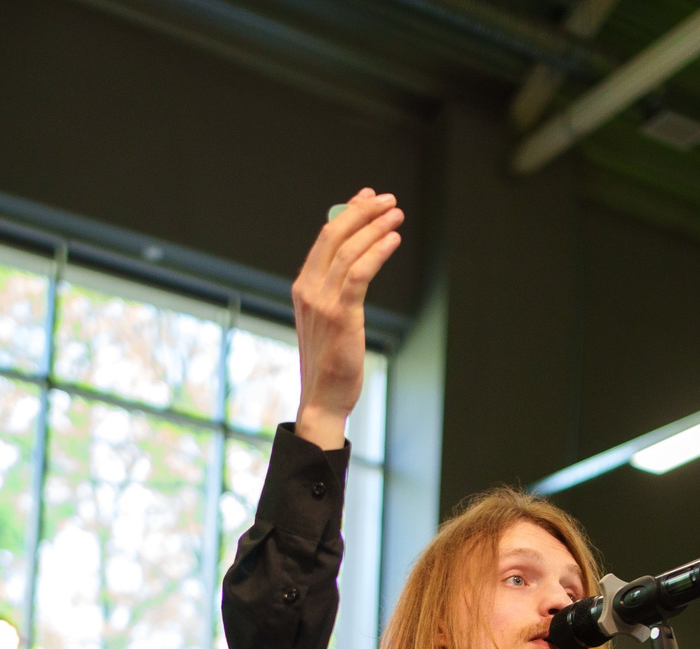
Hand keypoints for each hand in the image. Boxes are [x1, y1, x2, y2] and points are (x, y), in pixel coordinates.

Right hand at [291, 189, 402, 450]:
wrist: (323, 399)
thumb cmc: (330, 361)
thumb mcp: (327, 320)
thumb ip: (334, 290)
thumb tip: (352, 261)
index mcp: (303, 288)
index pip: (325, 238)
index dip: (348, 213)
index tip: (368, 198)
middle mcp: (308, 290)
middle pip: (334, 236)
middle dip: (362, 212)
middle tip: (387, 200)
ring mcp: (322, 303)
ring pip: (348, 251)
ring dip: (374, 228)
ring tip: (396, 215)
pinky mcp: (341, 316)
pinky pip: (359, 274)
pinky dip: (377, 252)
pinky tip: (393, 240)